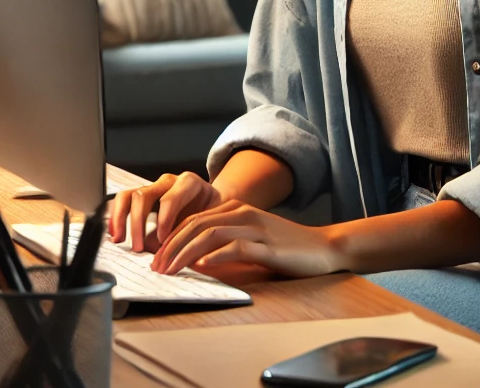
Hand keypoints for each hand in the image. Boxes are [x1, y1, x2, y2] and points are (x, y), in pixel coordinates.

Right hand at [109, 171, 222, 251]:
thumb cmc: (211, 215)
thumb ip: (197, 233)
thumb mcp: (211, 221)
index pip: (170, 198)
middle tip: (139, 249)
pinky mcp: (142, 196)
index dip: (164, 220)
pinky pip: (123, 200)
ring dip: (123, 219)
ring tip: (120, 241)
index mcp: (190, 183)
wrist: (211, 206)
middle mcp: (169, 182)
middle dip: (138, 223)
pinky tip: (115, 234)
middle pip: (145, 195)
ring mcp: (154, 187)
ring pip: (130, 195)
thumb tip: (183, 256)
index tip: (163, 241)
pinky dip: (116, 216)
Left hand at [150, 200, 341, 278]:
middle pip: (197, 223)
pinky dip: (214, 257)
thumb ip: (227, 240)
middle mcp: (243, 213)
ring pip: (210, 234)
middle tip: (155, 267)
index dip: (171, 237)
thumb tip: (195, 258)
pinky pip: (235, 247)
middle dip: (171, 246)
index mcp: (237, 208)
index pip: (194, 218)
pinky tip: (201, 268)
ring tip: (170, 270)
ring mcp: (256, 227)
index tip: (155, 257)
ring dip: (185, 252)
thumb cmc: (286, 247)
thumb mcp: (253, 238)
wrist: (323, 247)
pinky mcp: (267, 246)